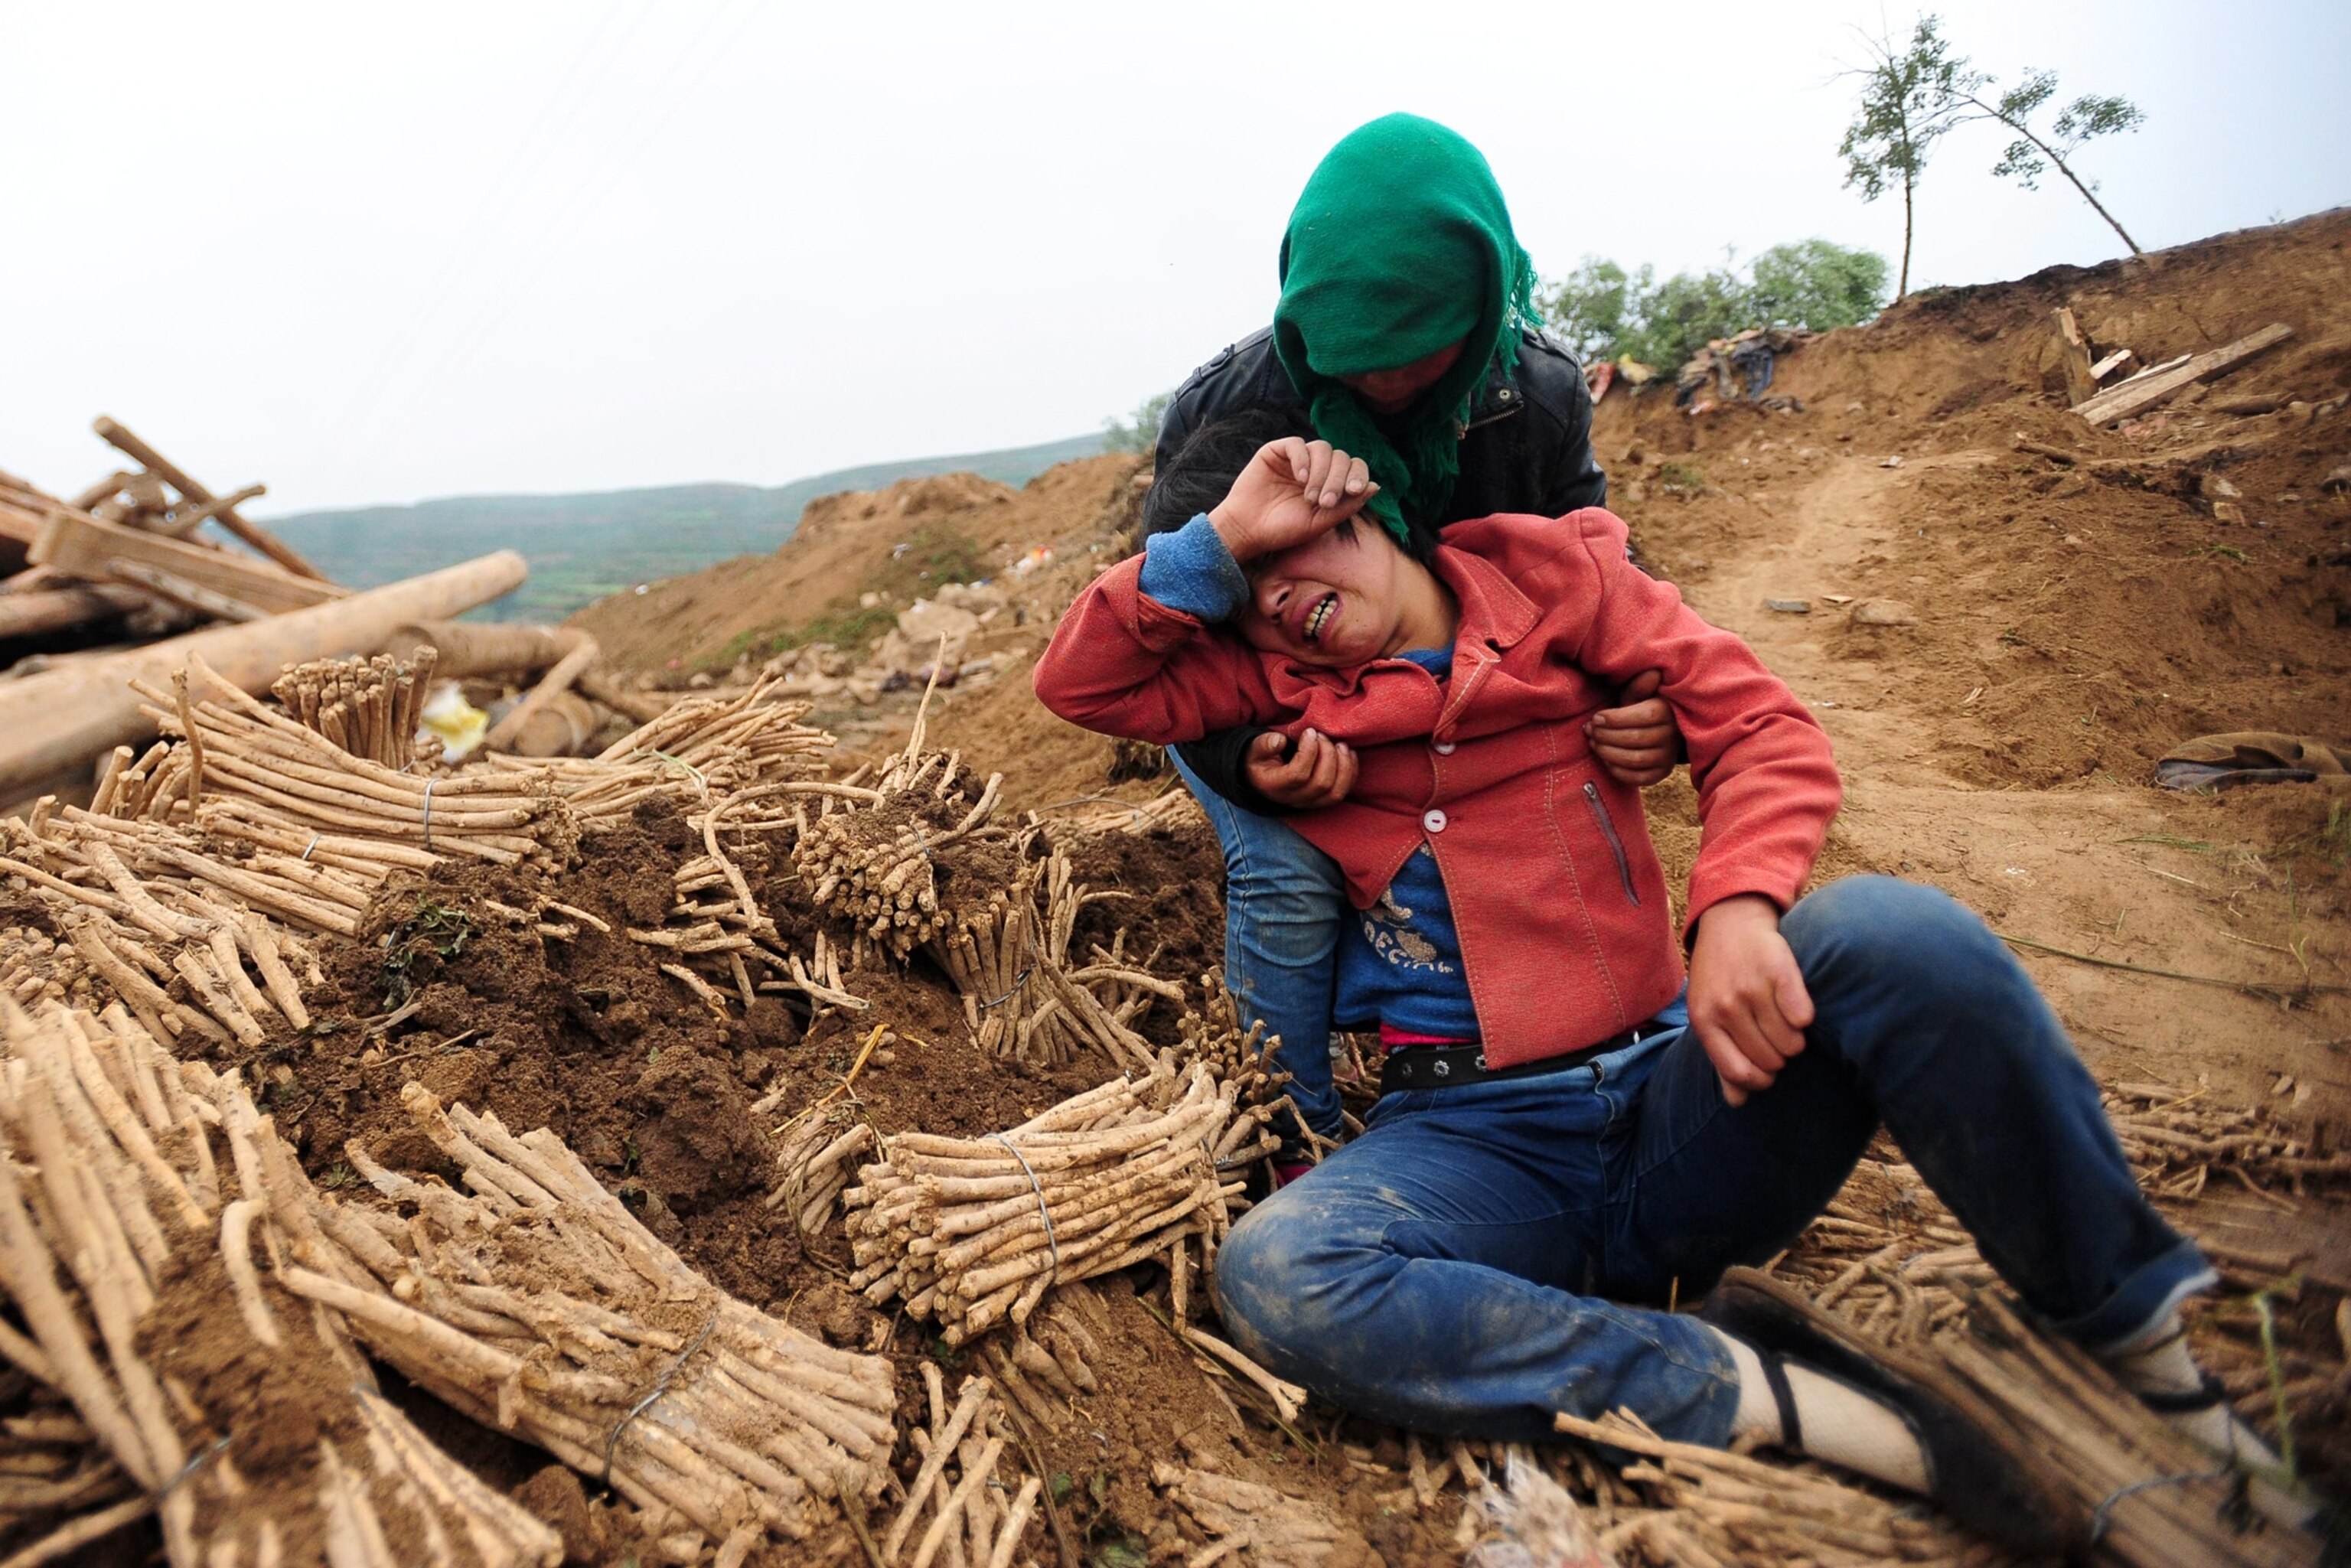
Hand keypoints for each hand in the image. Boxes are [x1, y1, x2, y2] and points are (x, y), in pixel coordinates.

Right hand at [1208, 438, 1375, 562]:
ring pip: (1322, 449)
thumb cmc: (1284, 530)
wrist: (1248, 530)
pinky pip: (1297, 444)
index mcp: (1330, 483)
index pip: (1354, 468)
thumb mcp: (1321, 523)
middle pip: (1340, 457)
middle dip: (1337, 479)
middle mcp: (1316, 468)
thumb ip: (1348, 506)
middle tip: (1325, 502)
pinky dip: (1303, 459)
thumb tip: (1375, 486)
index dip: (1358, 475)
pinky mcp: (1276, 451)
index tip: (1354, 490)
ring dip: (1321, 472)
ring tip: (1310, 496)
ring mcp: (1297, 458)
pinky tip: (1299, 478)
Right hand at [1245, 729, 1356, 808]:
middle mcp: (1294, 799)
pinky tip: (1348, 753)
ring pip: (1336, 792)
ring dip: (1343, 766)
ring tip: (1340, 744)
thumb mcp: (1254, 749)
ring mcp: (1311, 803)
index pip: (1298, 775)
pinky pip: (1344, 791)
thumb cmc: (1261, 759)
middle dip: (1328, 755)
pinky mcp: (1323, 800)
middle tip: (1323, 736)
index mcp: (1275, 786)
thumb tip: (1279, 740)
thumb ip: (1264, 744)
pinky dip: (1351, 772)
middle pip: (1321, 784)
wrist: (1263, 777)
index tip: (1310, 732)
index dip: (1309, 752)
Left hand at [1585, 668, 1679, 786]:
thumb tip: (1651, 672)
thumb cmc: (1644, 708)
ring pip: (1634, 760)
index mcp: (1667, 713)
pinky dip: (1616, 770)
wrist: (1662, 733)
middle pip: (1634, 739)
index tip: (1596, 718)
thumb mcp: (1642, 694)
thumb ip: (1640, 686)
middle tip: (1589, 730)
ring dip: (1607, 752)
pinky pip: (1636, 778)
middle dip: (1606, 735)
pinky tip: (1605, 758)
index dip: (1615, 719)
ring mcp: (1667, 758)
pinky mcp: (1660, 774)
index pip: (1641, 717)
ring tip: (1593, 742)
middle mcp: (1671, 737)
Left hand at [1687, 894, 1812, 1104]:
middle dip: (1779, 1057)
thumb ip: (1723, 1058)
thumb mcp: (1709, 1015)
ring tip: (1786, 1023)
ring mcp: (1751, 988)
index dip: (1760, 1081)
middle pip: (1770, 1060)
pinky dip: (1805, 1017)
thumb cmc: (1720, 976)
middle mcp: (1726, 1005)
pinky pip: (1803, 1016)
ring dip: (1795, 1040)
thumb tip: (1738, 1102)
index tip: (1769, 1072)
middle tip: (1776, 1038)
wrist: (1731, 921)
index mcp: (1705, 1020)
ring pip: (1791, 1043)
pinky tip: (1795, 1005)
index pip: (1739, 1073)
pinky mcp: (1778, 970)